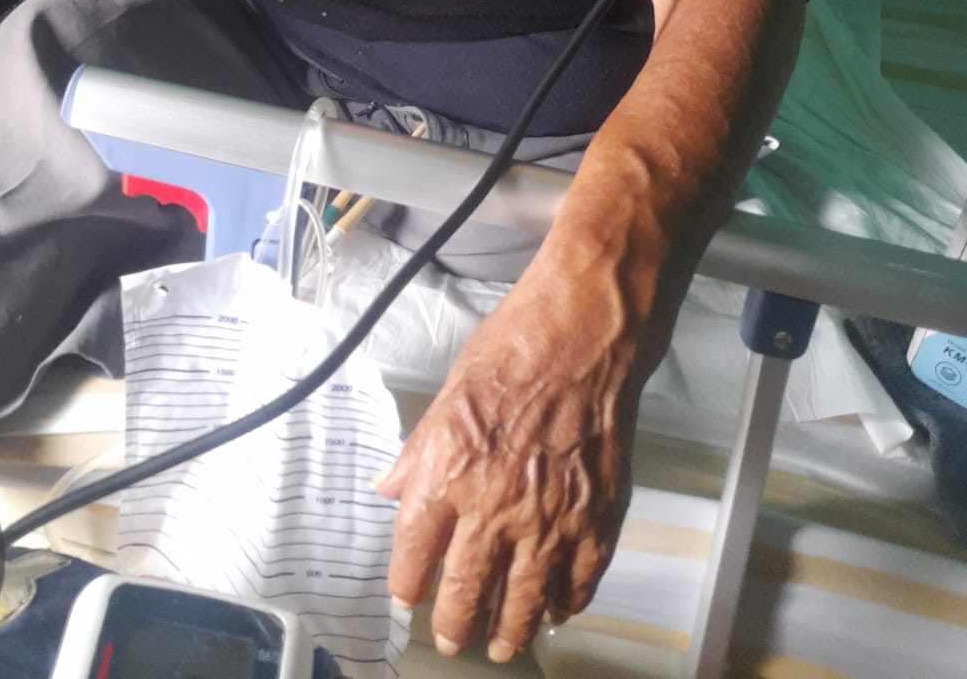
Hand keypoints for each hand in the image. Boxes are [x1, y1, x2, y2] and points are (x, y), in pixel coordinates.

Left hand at [375, 275, 637, 661]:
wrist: (580, 337)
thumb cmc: (513, 351)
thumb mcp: (446, 396)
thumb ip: (417, 453)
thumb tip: (390, 489)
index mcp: (447, 474)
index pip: (414, 553)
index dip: (407, 583)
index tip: (407, 595)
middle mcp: (493, 508)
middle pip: (464, 592)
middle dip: (453, 623)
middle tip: (452, 636)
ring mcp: (547, 520)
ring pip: (523, 602)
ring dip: (509, 630)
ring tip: (500, 644)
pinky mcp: (593, 520)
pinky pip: (577, 582)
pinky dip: (566, 603)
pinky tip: (557, 609)